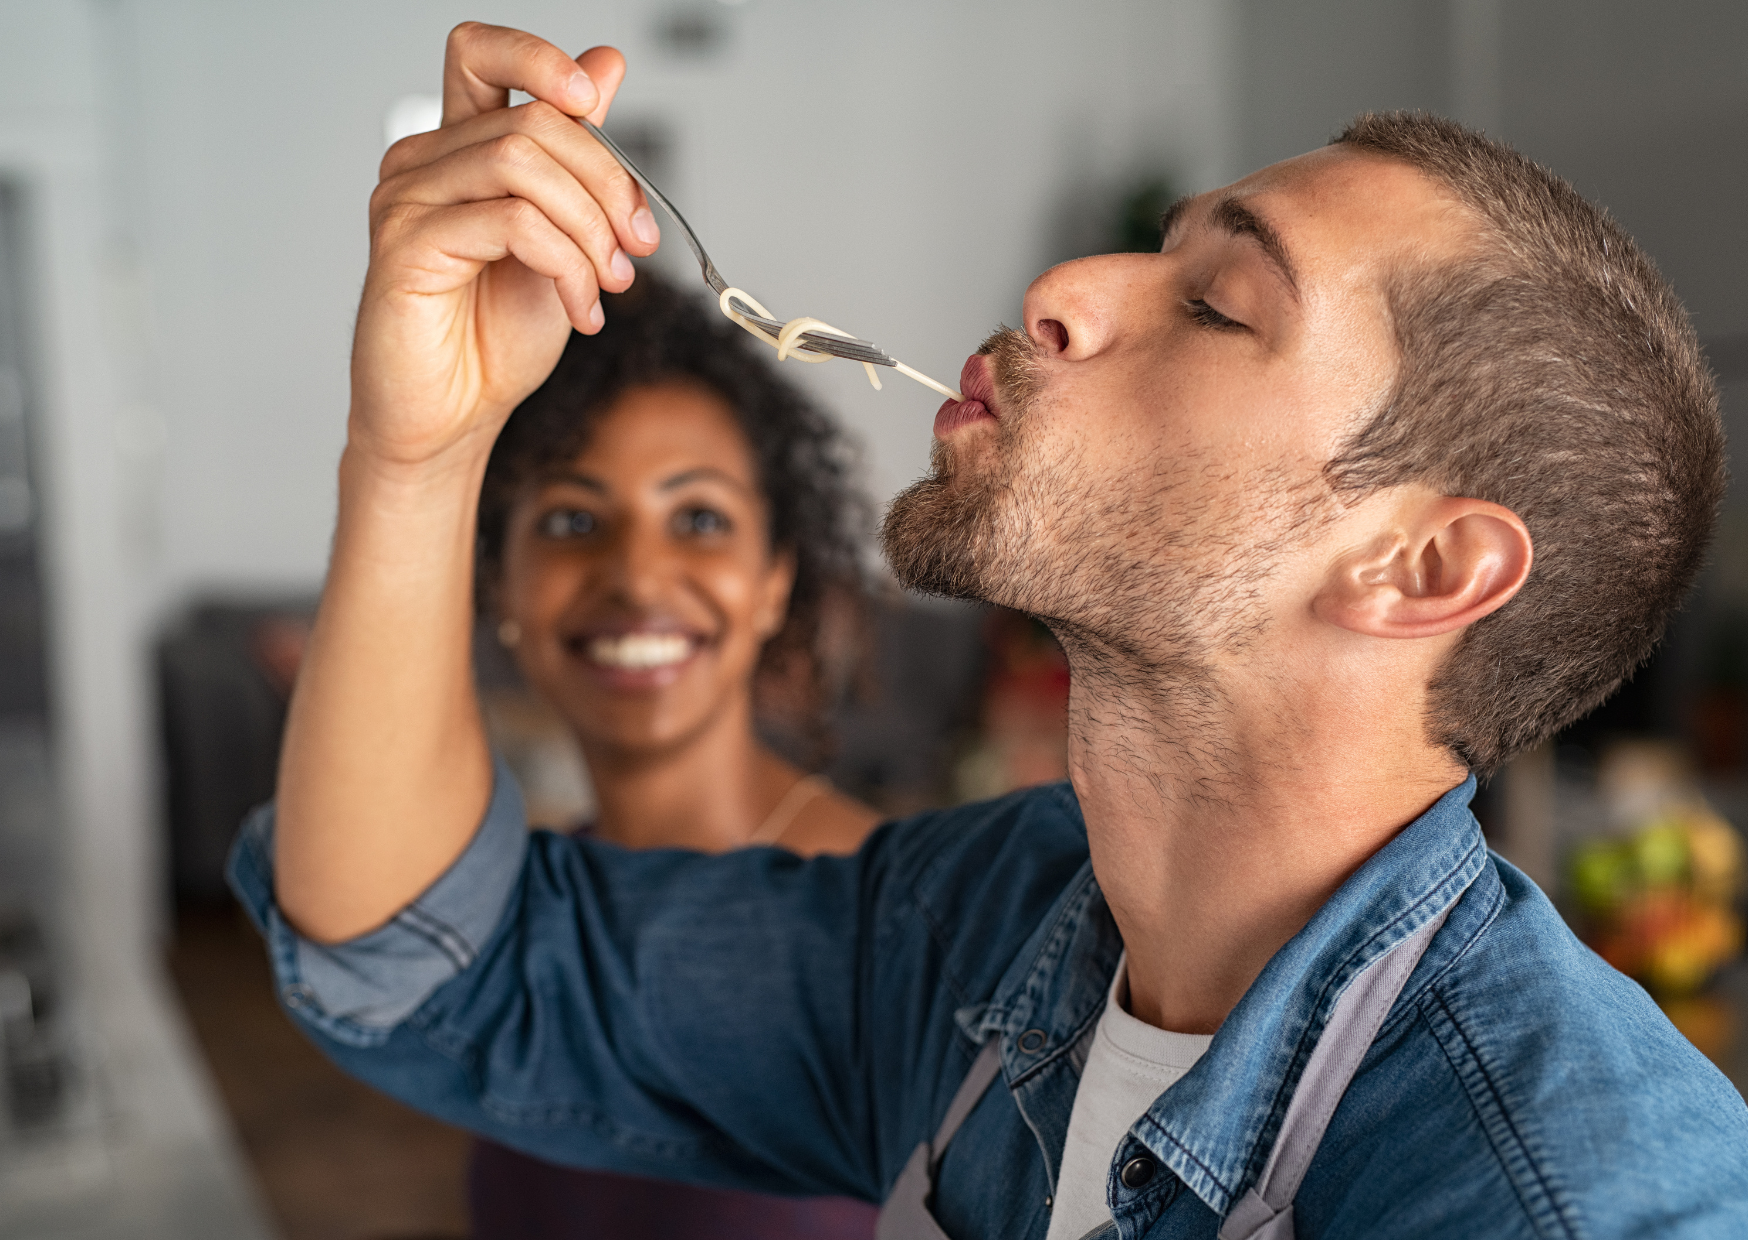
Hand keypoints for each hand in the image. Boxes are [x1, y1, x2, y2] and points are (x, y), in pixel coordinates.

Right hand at [349, 22, 660, 469]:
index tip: (591, 100)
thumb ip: (578, 157)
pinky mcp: (406, 246)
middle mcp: (424, 163)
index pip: (481, 53)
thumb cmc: (494, 337)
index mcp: (458, 149)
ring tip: (609, 284)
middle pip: (532, 120)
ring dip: (590, 228)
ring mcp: (407, 200)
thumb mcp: (563, 237)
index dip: (539, 57)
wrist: (453, 417)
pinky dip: (567, 265)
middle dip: (607, 183)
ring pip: (523, 164)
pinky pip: (511, 223)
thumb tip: (606, 64)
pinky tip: (581, 309)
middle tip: (636, 247)